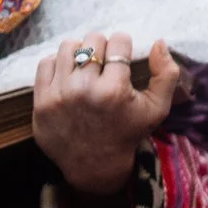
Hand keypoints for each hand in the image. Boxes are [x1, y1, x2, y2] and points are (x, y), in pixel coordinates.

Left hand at [32, 32, 183, 198]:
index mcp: (114, 90)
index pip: (119, 40)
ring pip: (68, 47)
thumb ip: (166, 74)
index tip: (122, 59)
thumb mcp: (157, 108)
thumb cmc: (127, 133)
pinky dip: (58, 65)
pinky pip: (46, 63)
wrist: (94, 166)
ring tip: (85, 68)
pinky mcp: (40, 101)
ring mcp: (59, 95)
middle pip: (93, 40)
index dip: (124, 46)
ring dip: (79, 53)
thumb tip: (159, 41)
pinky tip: (68, 77)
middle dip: (102, 48)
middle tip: (104, 65)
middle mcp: (84, 89)